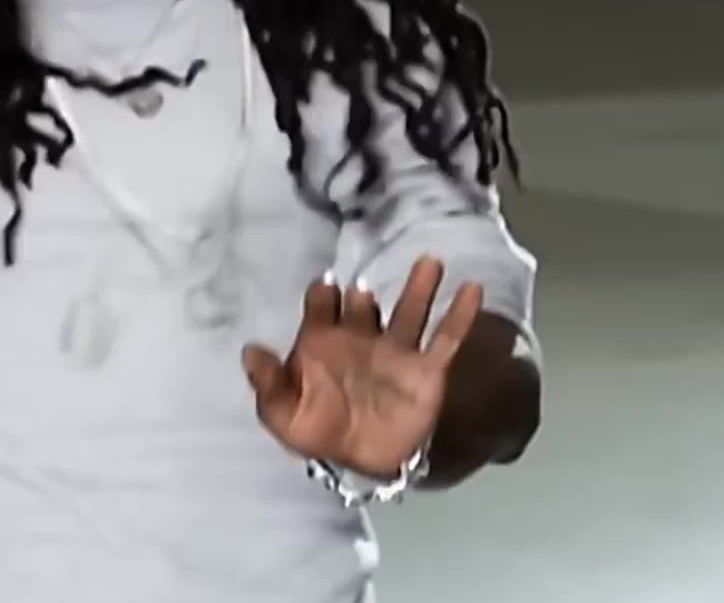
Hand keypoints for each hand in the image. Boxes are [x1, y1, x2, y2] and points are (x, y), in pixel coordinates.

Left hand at [241, 256, 483, 479]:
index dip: (321, 299)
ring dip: (419, 287)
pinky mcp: (427, 370)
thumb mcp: (283, 415)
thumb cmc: (320, 433)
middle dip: (359, 299)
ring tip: (429, 261)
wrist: (365, 463)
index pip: (321, 312)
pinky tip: (473, 287)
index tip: (324, 289)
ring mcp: (397, 354)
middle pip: (362, 309)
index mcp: (326, 348)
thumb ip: (269, 383)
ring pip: (410, 312)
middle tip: (358, 292)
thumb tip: (250, 348)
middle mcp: (363, 342)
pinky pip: (446, 338)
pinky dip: (460, 314)